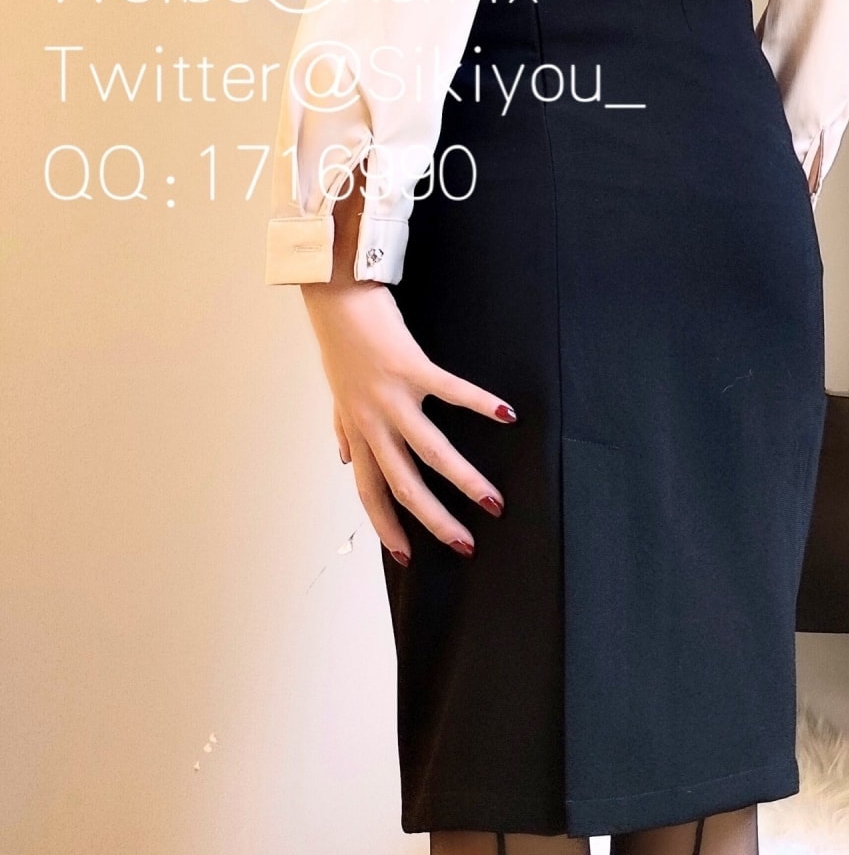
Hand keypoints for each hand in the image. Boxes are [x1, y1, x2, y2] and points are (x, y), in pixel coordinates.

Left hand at [301, 275, 516, 561]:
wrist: (334, 297)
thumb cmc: (340, 344)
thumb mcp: (336, 394)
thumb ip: (342, 429)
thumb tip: (341, 457)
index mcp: (358, 431)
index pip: (370, 492)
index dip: (387, 527)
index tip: (407, 557)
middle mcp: (373, 422)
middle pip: (404, 486)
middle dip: (435, 521)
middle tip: (466, 545)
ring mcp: (392, 397)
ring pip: (430, 452)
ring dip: (464, 481)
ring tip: (493, 501)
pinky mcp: (411, 367)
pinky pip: (451, 392)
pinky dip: (481, 404)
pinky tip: (507, 414)